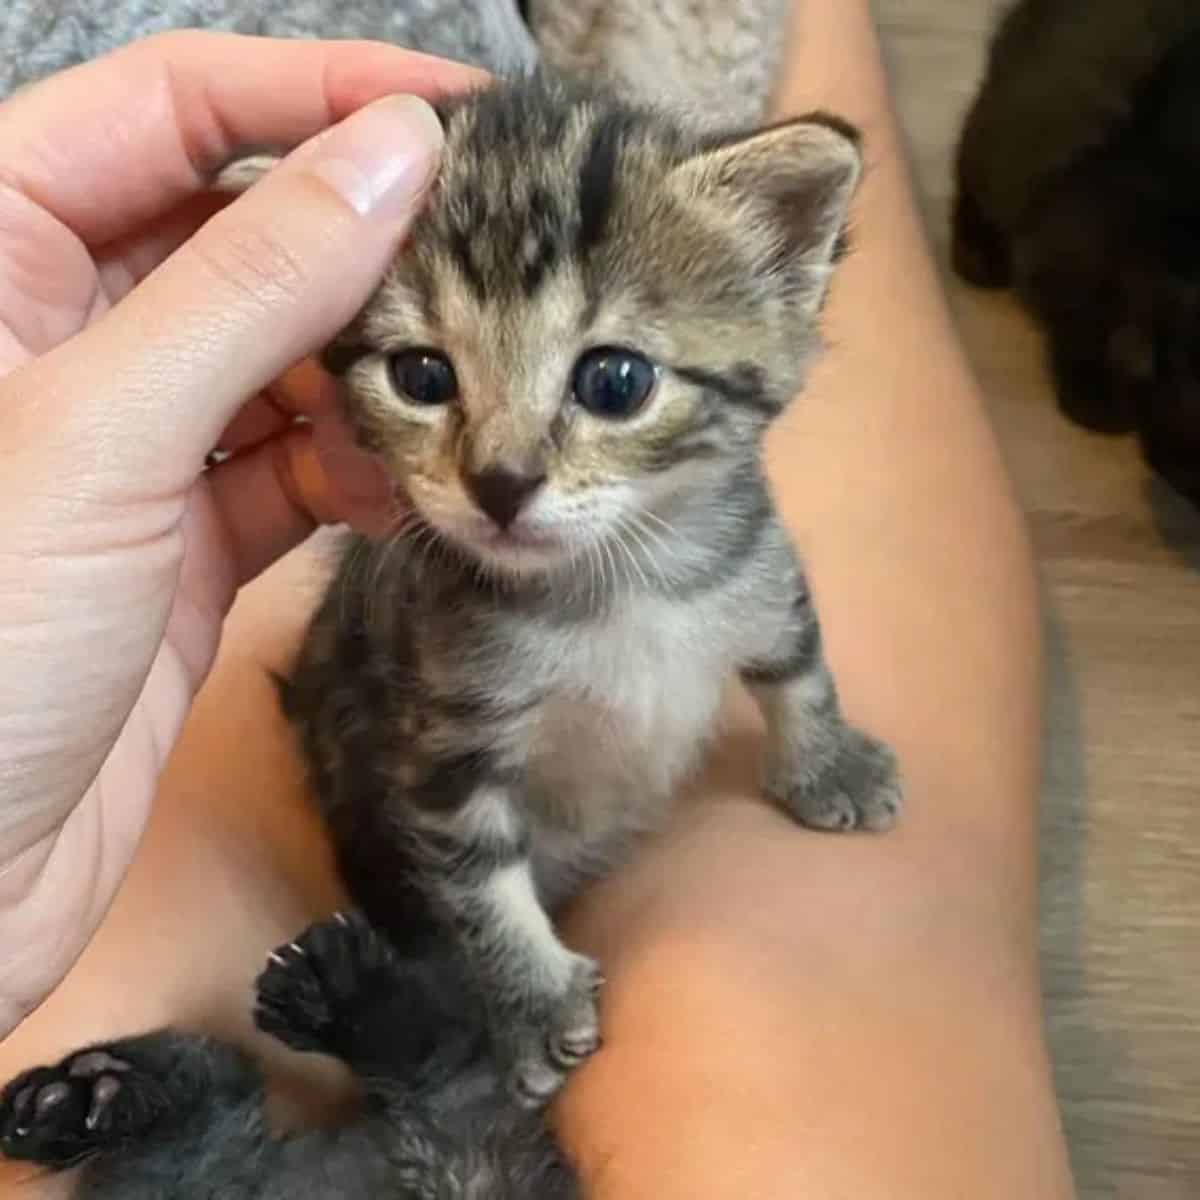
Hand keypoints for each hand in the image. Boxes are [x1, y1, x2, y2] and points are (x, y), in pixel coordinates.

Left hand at [0, 31, 480, 1036]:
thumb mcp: (104, 433)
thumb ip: (252, 285)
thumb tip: (393, 152)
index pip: (172, 110)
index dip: (314, 89)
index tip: (458, 112)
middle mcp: (61, 335)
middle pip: (241, 233)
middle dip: (364, 249)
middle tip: (492, 266)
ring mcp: (131, 446)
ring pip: (284, 359)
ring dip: (373, 375)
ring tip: (458, 393)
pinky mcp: (182, 541)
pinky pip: (295, 468)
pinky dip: (359, 472)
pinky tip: (411, 486)